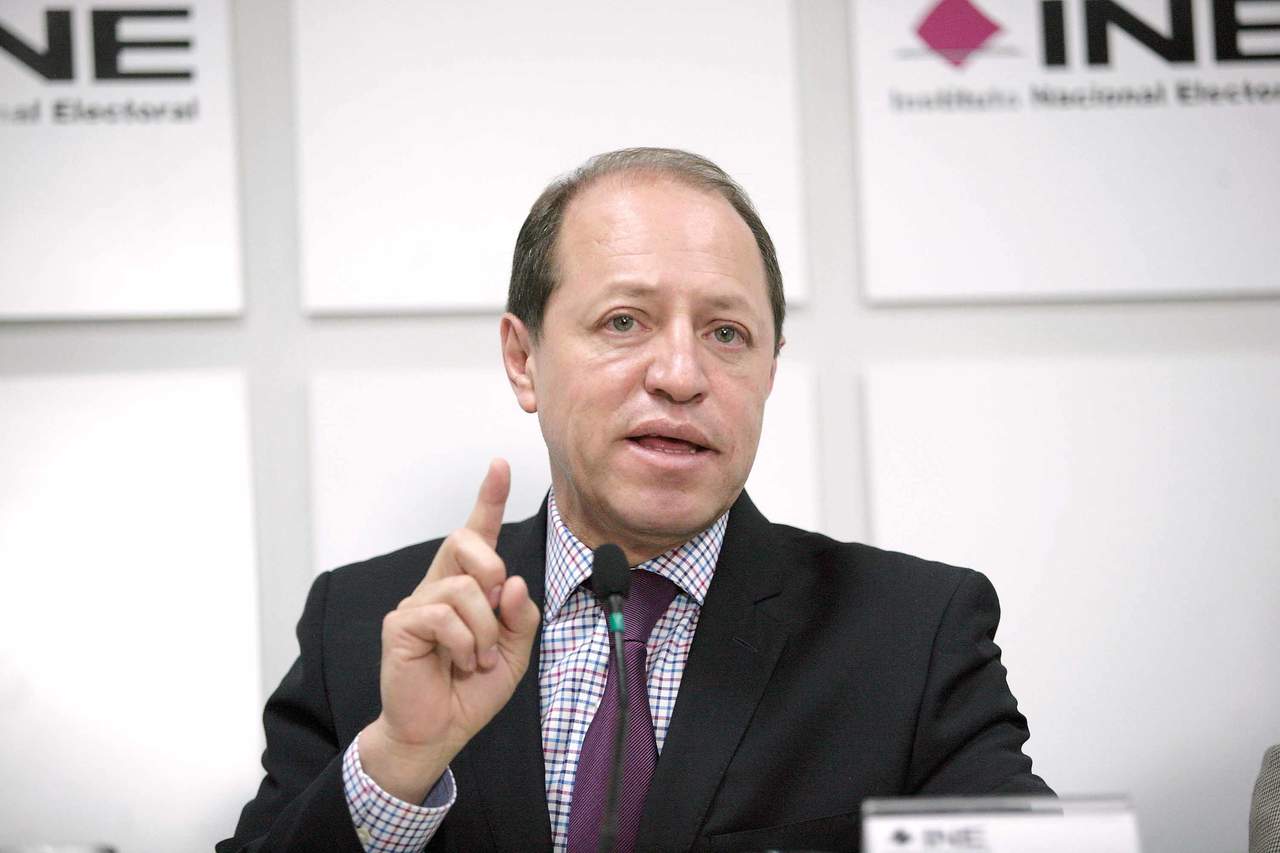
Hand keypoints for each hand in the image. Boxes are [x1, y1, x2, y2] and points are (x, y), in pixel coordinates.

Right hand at [358, 458, 540, 802]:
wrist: (438, 731)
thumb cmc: (471, 689)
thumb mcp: (514, 652)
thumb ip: (521, 617)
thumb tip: (513, 583)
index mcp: (467, 586)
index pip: (477, 534)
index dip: (488, 498)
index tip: (499, 465)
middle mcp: (438, 586)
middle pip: (463, 540)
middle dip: (491, 568)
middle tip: (497, 607)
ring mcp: (416, 604)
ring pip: (463, 588)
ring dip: (484, 630)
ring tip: (476, 658)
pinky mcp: (399, 625)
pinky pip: (443, 617)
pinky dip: (463, 643)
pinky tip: (459, 662)